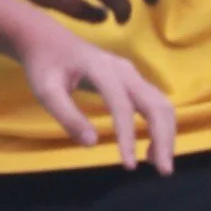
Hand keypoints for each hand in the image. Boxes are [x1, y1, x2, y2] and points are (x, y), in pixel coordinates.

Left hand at [15, 21, 176, 169]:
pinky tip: (149, 148)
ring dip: (166, 133)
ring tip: (156, 163)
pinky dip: (160, 126)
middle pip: (156, 103)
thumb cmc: (44, 64)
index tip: (129, 166)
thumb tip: (91, 144)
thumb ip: (67, 116)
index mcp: (102, 69)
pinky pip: (155, 103)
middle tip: (163, 171)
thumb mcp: (45, 90)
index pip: (122, 106)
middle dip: (164, 138)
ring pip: (161, 103)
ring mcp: (131, 73)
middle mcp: (124, 69)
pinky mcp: (132, 80)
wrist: (47, 39)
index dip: (128, 136)